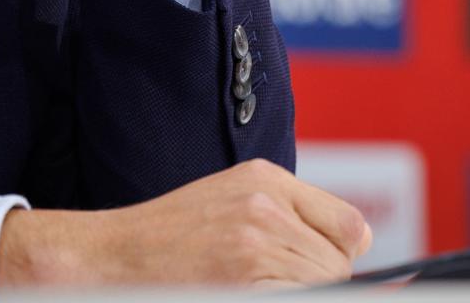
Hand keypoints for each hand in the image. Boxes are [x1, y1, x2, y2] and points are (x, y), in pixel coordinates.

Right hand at [0, 159, 371, 287]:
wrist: (109, 257)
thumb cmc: (171, 238)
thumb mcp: (233, 201)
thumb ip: (292, 215)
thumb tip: (359, 248)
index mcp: (265, 178)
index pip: (351, 229)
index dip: (337, 259)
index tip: (312, 269)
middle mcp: (265, 205)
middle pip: (338, 268)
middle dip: (314, 284)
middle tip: (260, 283)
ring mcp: (255, 245)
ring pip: (324, 287)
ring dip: (296, 294)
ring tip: (244, 286)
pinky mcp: (244, 281)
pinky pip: (298, 296)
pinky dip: (280, 297)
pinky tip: (240, 291)